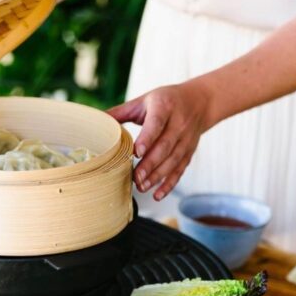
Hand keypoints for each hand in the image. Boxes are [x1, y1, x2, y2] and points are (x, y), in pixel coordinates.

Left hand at [107, 81, 212, 200]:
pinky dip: (169, 184)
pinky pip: (180, 170)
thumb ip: (120, 112)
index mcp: (164, 107)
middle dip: (150, 164)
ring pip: (173, 161)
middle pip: (165, 146)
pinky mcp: (189, 152)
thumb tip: (96, 120)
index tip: (137, 152)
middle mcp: (178, 123)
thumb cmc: (165, 101)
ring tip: (142, 187)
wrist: (199, 102)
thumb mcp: (143, 101)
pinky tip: (157, 194)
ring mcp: (186, 139)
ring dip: (157, 176)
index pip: (157, 123)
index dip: (148, 138)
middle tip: (136, 177)